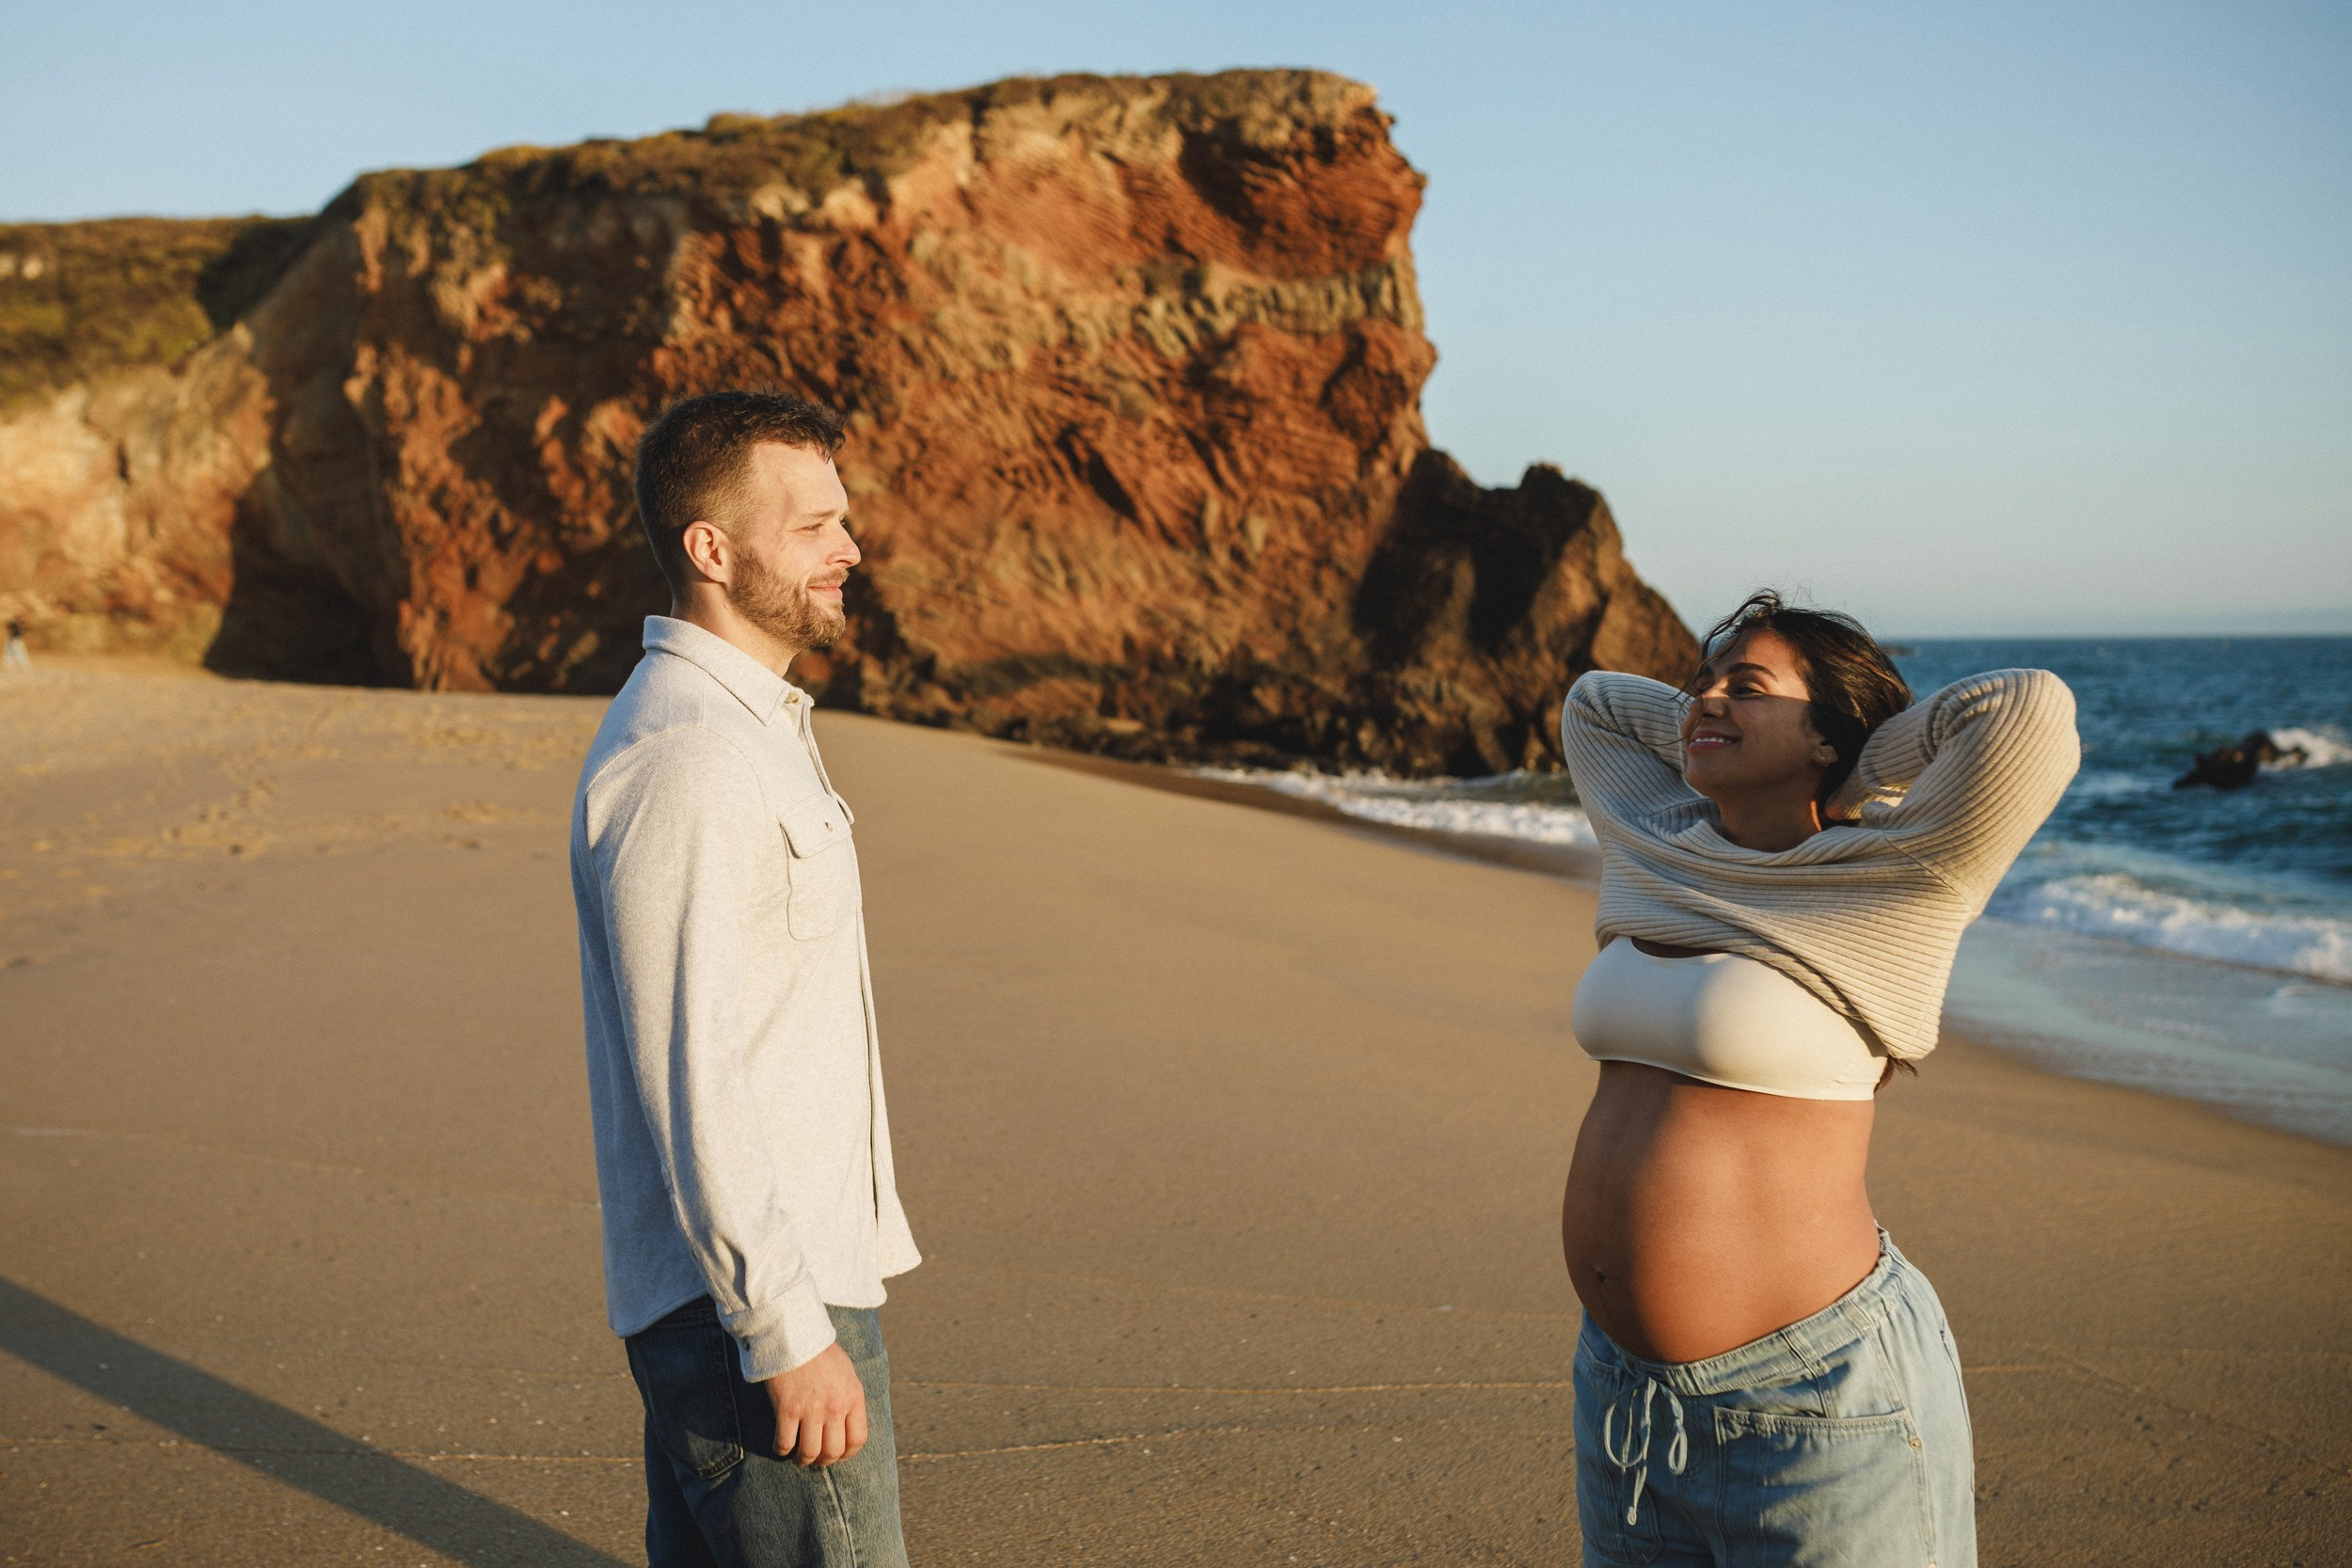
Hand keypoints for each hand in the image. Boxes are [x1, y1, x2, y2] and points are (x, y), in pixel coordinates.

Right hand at [762, 1342, 866, 1466]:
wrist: (795, 1334)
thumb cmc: (820, 1352)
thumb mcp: (847, 1372)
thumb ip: (849, 1398)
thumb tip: (848, 1423)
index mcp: (853, 1397)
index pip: (858, 1440)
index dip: (848, 1454)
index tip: (839, 1456)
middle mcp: (835, 1407)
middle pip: (833, 1451)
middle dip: (825, 1461)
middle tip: (817, 1459)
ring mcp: (811, 1410)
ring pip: (809, 1452)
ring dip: (803, 1460)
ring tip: (799, 1458)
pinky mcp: (787, 1410)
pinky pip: (784, 1443)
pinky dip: (781, 1450)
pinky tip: (781, 1446)